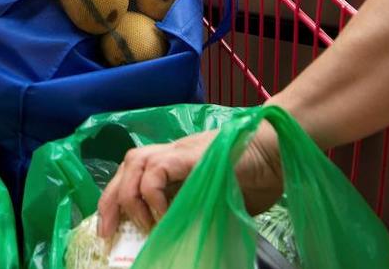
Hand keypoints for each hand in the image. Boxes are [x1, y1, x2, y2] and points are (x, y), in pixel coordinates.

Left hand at [96, 123, 283, 238]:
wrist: (279, 150)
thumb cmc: (260, 175)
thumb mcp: (223, 200)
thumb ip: (201, 210)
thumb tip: (188, 238)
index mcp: (177, 162)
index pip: (134, 173)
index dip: (118, 199)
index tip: (112, 228)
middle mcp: (173, 152)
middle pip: (127, 166)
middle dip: (110, 201)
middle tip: (108, 233)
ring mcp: (180, 150)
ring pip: (134, 163)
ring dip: (129, 197)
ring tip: (141, 226)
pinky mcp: (190, 154)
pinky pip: (156, 170)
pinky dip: (151, 195)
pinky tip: (162, 215)